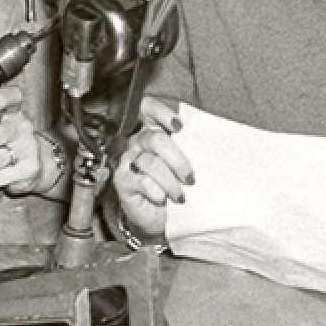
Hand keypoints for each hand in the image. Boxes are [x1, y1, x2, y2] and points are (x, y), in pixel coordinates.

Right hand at [112, 96, 191, 241]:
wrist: (157, 216)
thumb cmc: (171, 186)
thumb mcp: (180, 165)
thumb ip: (185, 148)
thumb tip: (204, 142)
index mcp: (150, 131)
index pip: (147, 108)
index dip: (161, 112)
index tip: (179, 127)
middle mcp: (135, 142)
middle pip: (155, 139)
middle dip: (177, 159)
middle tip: (190, 178)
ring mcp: (126, 160)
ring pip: (151, 163)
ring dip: (170, 182)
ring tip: (180, 196)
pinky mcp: (121, 179)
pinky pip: (142, 181)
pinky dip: (157, 191)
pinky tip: (162, 198)